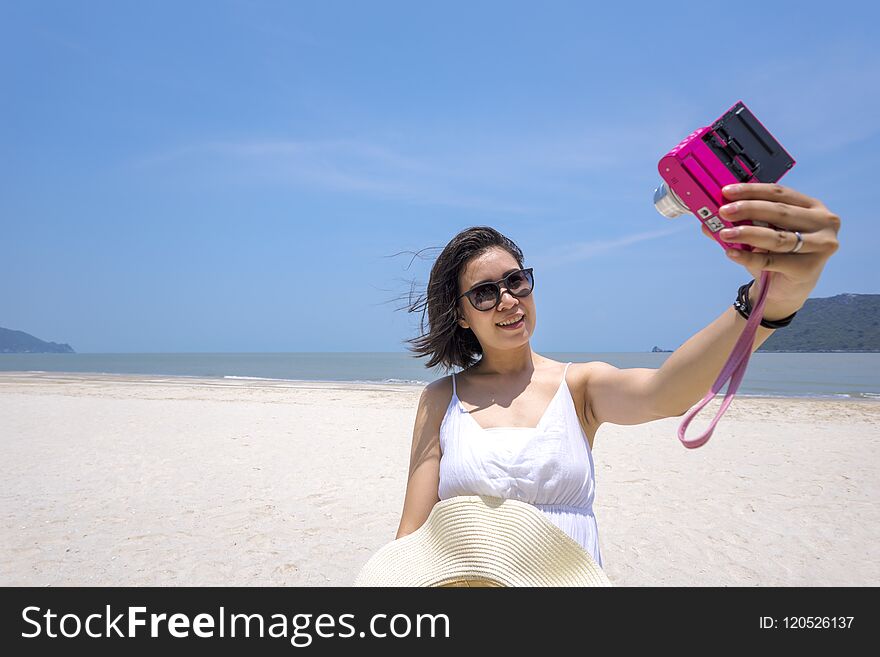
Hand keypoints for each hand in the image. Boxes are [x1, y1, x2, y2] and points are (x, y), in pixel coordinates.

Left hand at [700, 182, 840, 318]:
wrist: (785, 289)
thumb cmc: (774, 255)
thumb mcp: (760, 234)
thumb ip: (741, 222)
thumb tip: (709, 217)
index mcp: (812, 207)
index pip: (779, 193)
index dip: (751, 191)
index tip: (726, 191)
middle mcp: (824, 222)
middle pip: (779, 212)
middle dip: (748, 209)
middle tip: (723, 211)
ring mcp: (821, 245)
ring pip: (777, 237)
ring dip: (747, 234)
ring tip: (724, 233)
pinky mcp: (809, 268)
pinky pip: (772, 261)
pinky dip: (749, 257)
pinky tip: (731, 253)